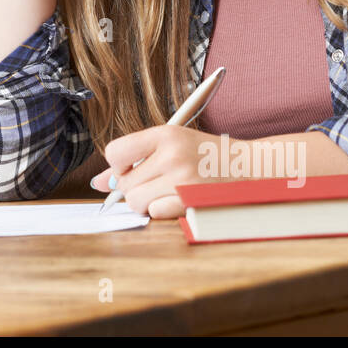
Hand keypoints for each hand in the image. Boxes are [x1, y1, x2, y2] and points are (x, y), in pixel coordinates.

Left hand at [90, 125, 222, 218]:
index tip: (129, 168)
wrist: (249, 168)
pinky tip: (177, 200)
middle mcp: (173, 155)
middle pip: (124, 183)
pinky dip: (161, 211)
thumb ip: (134, 160)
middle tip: (155, 182)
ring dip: (146, 201)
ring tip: (166, 191)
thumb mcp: (171, 145)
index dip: (117, 165)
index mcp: (166, 134)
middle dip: (133, 188)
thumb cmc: (205, 155)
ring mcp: (183, 180)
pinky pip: (155, 213)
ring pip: (136, 201)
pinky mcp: (192, 203)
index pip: (115, 152)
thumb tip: (98, 183)